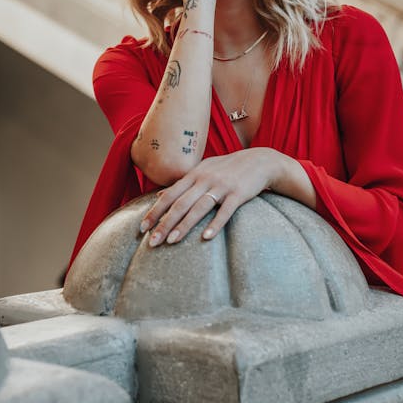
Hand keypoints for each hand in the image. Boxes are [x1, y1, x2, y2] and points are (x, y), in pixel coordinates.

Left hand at [139, 149, 285, 245]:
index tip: (142, 228)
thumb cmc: (228, 169)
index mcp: (194, 175)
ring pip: (199, 208)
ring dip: (184, 226)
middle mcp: (205, 179)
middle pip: (180, 204)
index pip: (169, 196)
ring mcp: (222, 186)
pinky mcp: (238, 194)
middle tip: (152, 242)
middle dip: (164, 223)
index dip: (155, 212)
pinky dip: (215, 224)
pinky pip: (225, 211)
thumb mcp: (203, 171)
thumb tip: (160, 196)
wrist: (259, 161)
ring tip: (171, 241)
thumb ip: (183, 184)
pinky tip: (206, 237)